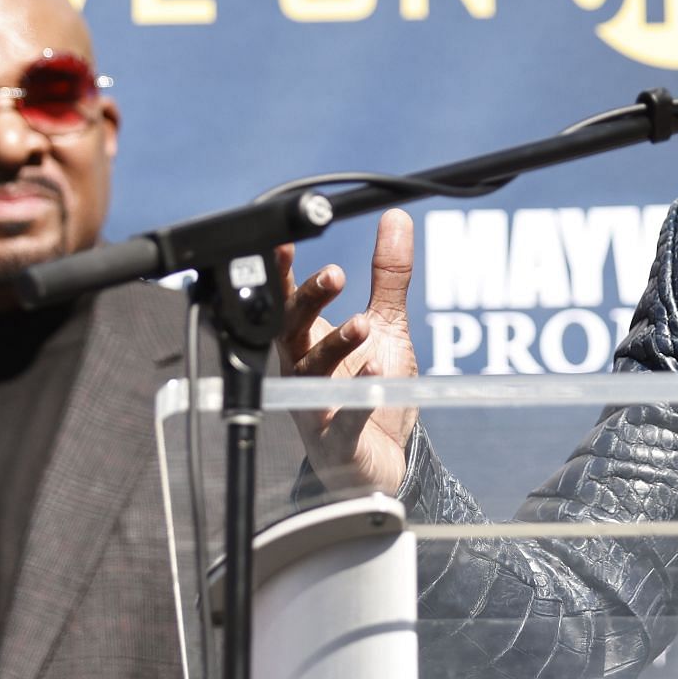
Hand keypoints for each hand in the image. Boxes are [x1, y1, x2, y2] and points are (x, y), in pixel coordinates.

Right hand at [276, 208, 419, 494]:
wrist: (380, 459)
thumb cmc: (373, 389)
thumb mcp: (388, 325)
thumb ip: (388, 276)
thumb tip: (396, 219)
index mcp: (309, 342)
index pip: (288, 302)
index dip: (281, 274)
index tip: (282, 242)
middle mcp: (304, 372)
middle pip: (290, 331)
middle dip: (306, 302)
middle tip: (333, 275)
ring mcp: (316, 407)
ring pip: (312, 374)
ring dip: (335, 346)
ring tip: (364, 323)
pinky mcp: (338, 441)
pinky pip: (343, 419)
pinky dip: (357, 398)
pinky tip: (376, 375)